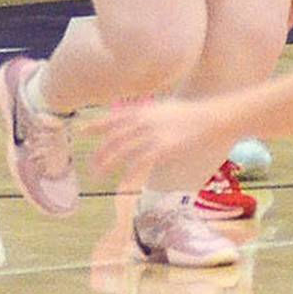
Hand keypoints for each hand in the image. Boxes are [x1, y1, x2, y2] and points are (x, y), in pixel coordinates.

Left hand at [88, 96, 222, 180]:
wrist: (212, 117)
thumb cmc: (191, 114)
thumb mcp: (164, 109)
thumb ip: (147, 116)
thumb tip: (134, 124)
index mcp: (143, 110)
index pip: (113, 118)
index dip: (95, 125)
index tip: (80, 132)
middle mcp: (143, 120)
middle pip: (113, 137)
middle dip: (98, 152)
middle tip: (90, 167)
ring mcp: (152, 134)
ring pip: (122, 150)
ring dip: (107, 164)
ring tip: (97, 176)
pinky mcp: (163, 148)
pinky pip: (140, 162)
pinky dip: (129, 174)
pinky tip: (122, 184)